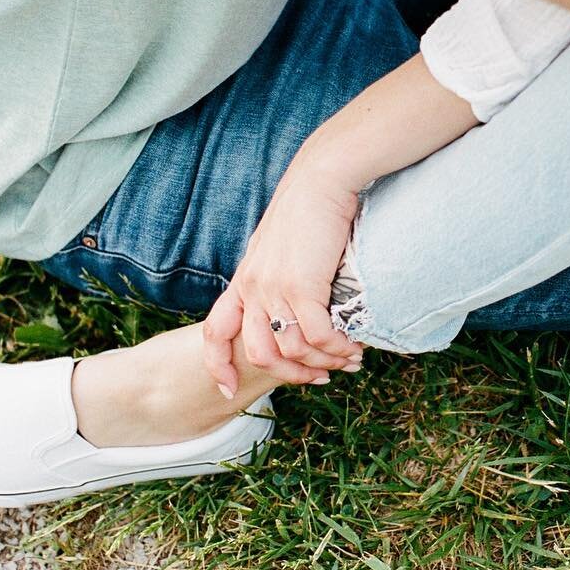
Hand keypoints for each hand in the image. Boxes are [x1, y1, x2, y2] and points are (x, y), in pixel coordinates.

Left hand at [201, 164, 363, 394]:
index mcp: (244, 280)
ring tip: (349, 360)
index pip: (214, 331)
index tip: (227, 389)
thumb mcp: (279, 246)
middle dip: (289, 376)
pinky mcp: (302, 286)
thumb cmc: (308, 208)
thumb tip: (295, 304)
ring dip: (323, 363)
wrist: (321, 179)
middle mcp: (253, 288)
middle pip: (257, 352)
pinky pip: (317, 335)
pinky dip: (337, 348)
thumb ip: (276, 275)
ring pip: (292, 349)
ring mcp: (274, 288)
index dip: (217, 365)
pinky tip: (354, 346)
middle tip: (319, 379)